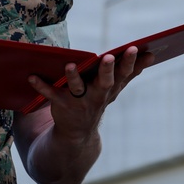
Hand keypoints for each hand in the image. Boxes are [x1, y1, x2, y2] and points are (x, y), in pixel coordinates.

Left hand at [31, 46, 150, 141]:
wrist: (77, 134)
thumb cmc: (97, 100)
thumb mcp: (115, 88)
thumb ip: (131, 72)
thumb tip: (152, 55)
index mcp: (111, 88)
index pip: (124, 74)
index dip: (131, 62)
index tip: (136, 48)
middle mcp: (98, 95)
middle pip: (105, 82)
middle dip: (108, 70)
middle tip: (109, 57)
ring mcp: (80, 102)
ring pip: (78, 88)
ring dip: (73, 77)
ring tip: (70, 65)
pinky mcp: (62, 106)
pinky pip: (51, 95)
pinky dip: (40, 86)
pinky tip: (31, 77)